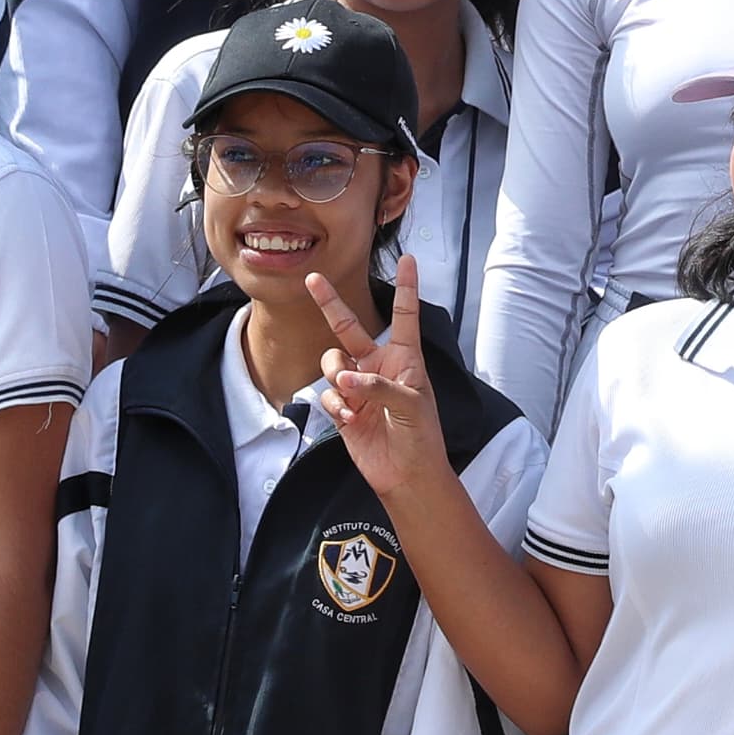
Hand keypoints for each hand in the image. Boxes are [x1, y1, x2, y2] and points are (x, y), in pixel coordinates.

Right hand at [313, 255, 451, 502]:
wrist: (406, 475)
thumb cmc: (420, 437)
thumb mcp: (410, 406)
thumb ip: (377, 387)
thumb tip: (345, 378)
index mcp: (404, 358)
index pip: (404, 315)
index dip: (407, 287)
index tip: (409, 259)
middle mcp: (378, 366)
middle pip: (350, 327)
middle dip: (330, 303)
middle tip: (313, 279)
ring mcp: (358, 386)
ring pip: (332, 363)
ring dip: (336, 376)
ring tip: (351, 397)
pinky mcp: (342, 408)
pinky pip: (327, 394)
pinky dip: (334, 404)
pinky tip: (349, 419)